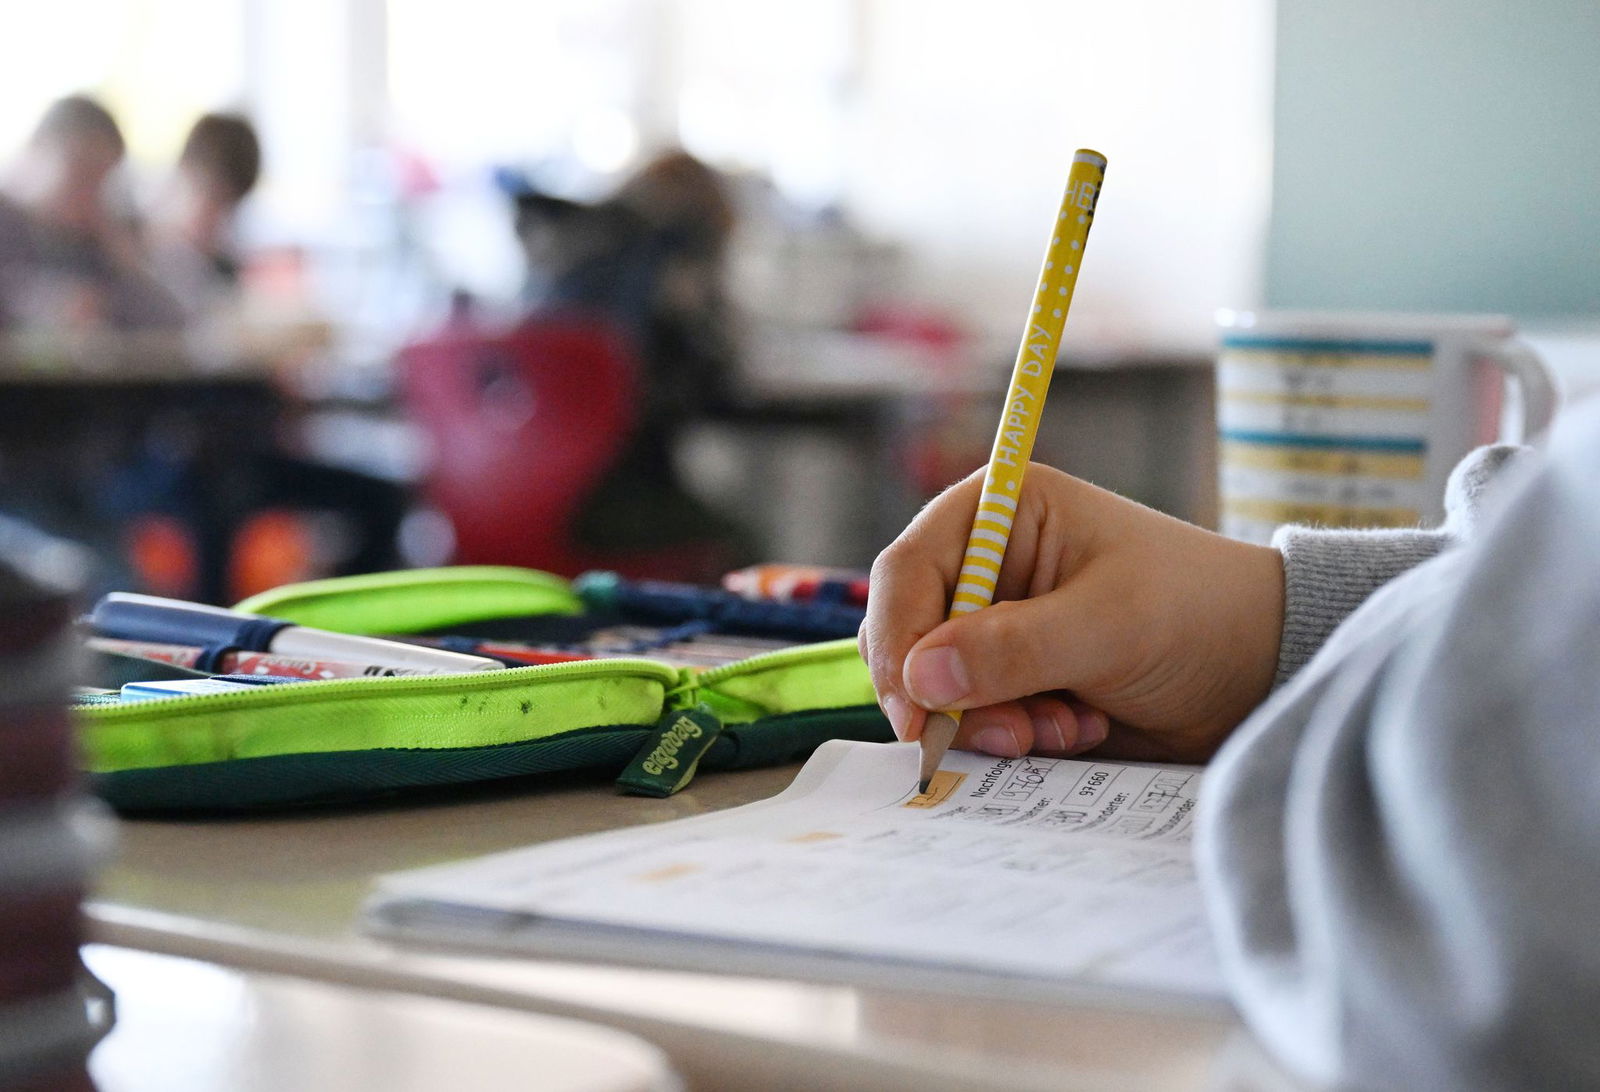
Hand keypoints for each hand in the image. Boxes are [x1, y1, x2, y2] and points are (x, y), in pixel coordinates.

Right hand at [859, 465, 1283, 762]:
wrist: (1261, 671)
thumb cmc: (1196, 613)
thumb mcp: (1109, 624)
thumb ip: (1014, 649)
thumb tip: (922, 677)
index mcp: (1000, 513)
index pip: (909, 571)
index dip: (900, 639)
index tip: (915, 709)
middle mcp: (987, 564)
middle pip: (909, 634)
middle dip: (949, 693)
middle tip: (1010, 733)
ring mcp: (997, 625)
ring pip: (937, 686)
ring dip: (991, 721)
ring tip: (1066, 729)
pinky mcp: (1013, 678)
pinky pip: (974, 716)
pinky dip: (1015, 735)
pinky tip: (1078, 729)